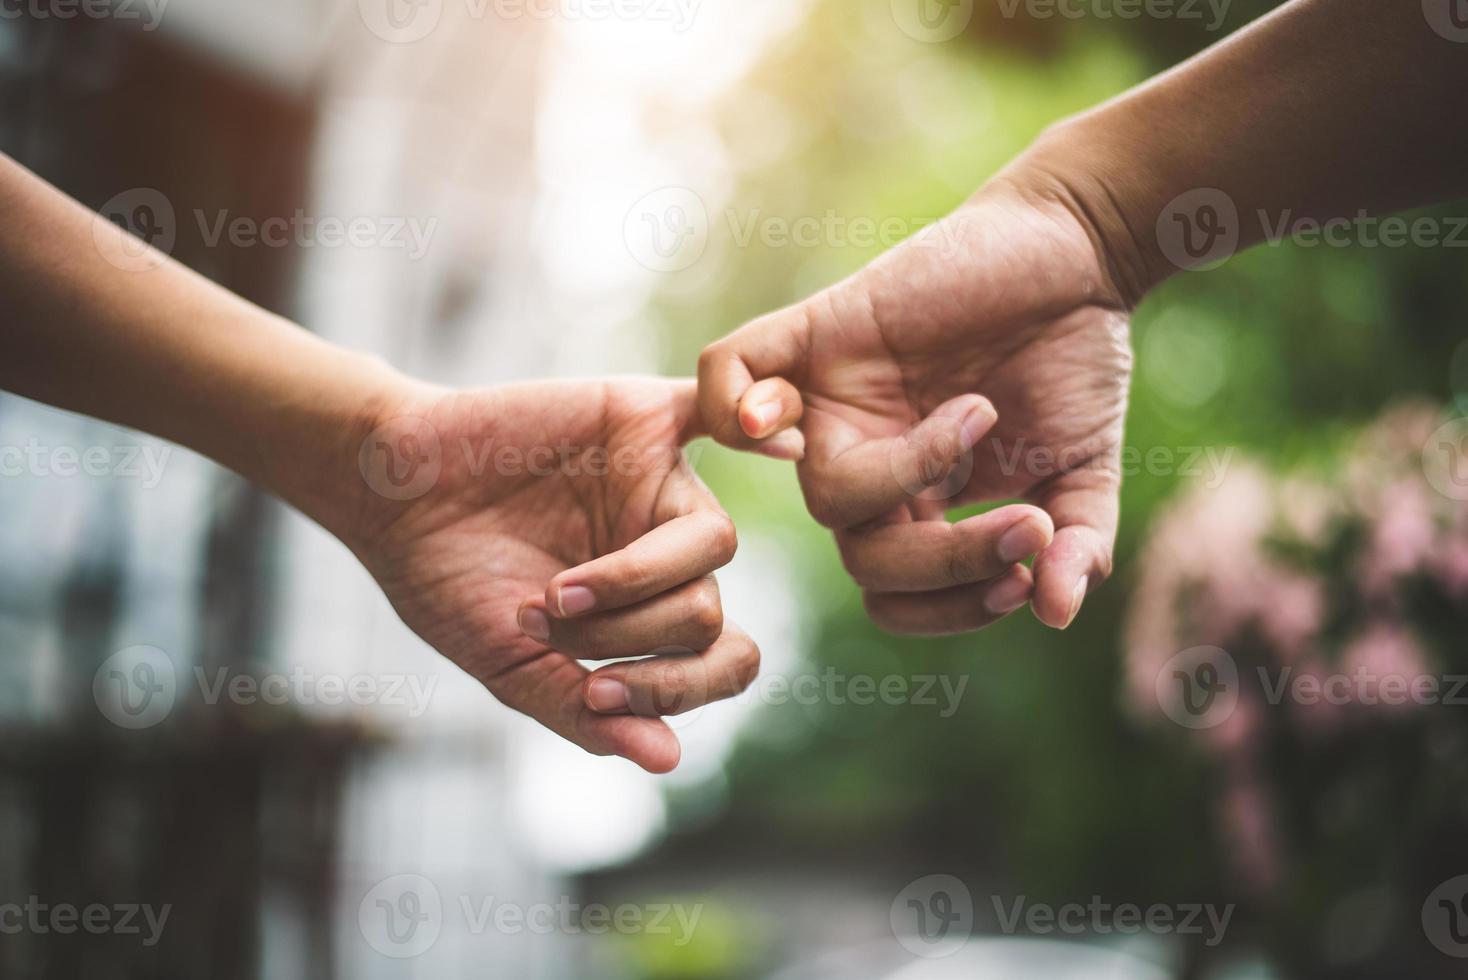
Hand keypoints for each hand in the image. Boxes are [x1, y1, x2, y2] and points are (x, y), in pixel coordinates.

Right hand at [344, 378, 755, 772]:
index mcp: (651, 612)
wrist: (387, 494)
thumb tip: (668, 762)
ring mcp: (660, 485)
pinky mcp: (642, 419)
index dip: (675, 690)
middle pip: (710, 610)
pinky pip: (721, 413)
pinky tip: (786, 445)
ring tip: (557, 592)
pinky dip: (761, 425)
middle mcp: (668, 550)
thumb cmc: (444, 581)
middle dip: (628, 636)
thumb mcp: (510, 666)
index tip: (598, 693)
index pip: (722, 660)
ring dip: (635, 583)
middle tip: (549, 623)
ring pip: (716, 544)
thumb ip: (583, 713)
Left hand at [698, 173, 1130, 634]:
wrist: (1075, 256)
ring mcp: (833, 404)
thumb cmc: (1075, 364)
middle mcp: (864, 464)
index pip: (892, 596)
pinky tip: (791, 422)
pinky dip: (733, 403)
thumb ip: (1079, 546)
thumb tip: (1056, 613)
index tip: (1021, 581)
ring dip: (905, 474)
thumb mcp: (1084, 471)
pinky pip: (726, 372)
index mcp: (914, 505)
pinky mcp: (814, 334)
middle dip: (949, 559)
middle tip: (1029, 526)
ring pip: (818, 493)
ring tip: (979, 415)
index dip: (948, 608)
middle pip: (863, 558)